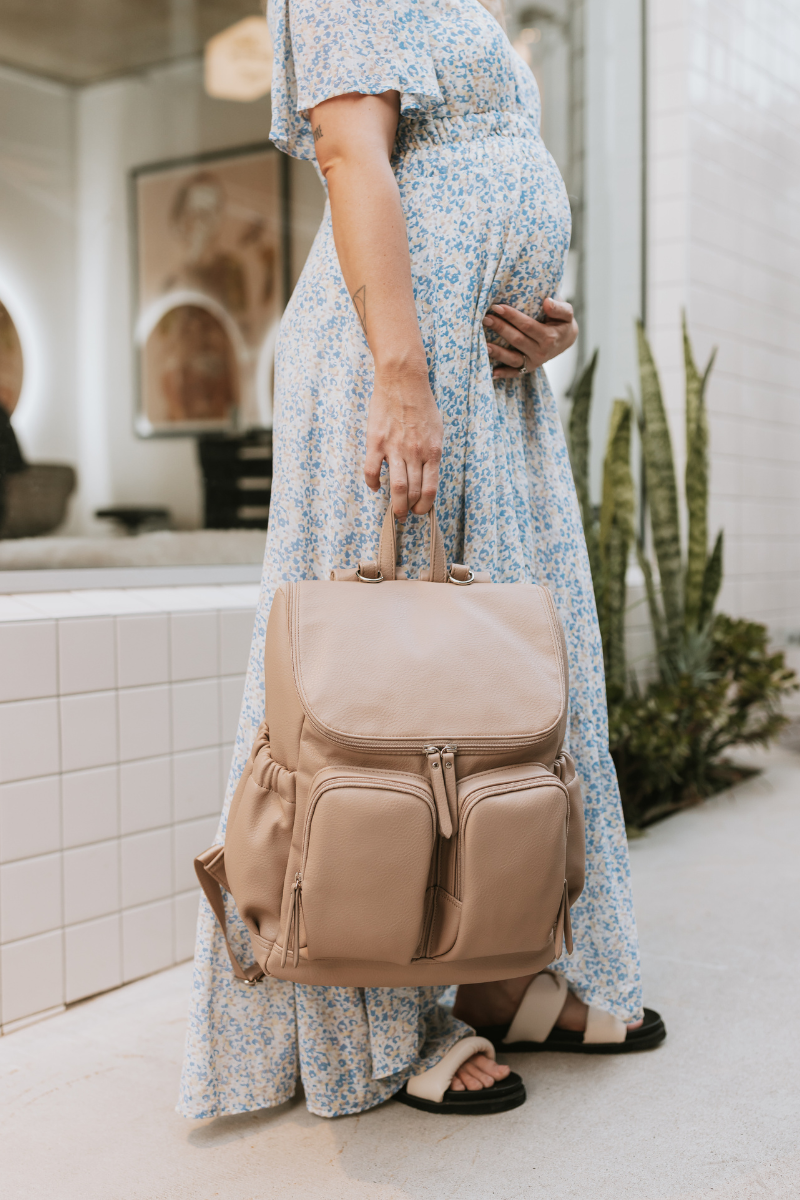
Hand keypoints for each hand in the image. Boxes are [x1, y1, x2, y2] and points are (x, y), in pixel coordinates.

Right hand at [364, 363, 442, 516]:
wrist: (403, 380)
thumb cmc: (422, 405)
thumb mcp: (436, 431)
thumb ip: (431, 455)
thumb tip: (427, 477)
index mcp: (432, 452)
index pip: (430, 490)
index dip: (425, 507)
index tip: (420, 511)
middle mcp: (415, 453)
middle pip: (412, 493)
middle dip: (409, 510)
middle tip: (405, 515)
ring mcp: (395, 448)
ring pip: (395, 488)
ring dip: (395, 506)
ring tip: (395, 512)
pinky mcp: (376, 442)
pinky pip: (372, 472)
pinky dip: (373, 484)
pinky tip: (375, 486)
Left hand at [483, 296, 577, 378]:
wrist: (566, 339)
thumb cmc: (562, 322)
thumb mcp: (566, 313)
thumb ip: (559, 308)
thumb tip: (546, 302)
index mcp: (549, 337)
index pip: (527, 326)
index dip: (512, 316)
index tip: (498, 307)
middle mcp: (541, 352)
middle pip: (517, 340)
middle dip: (500, 329)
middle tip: (485, 318)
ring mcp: (534, 362)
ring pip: (513, 358)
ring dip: (498, 353)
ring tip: (484, 344)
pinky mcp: (528, 368)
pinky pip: (514, 373)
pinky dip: (503, 374)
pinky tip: (492, 372)